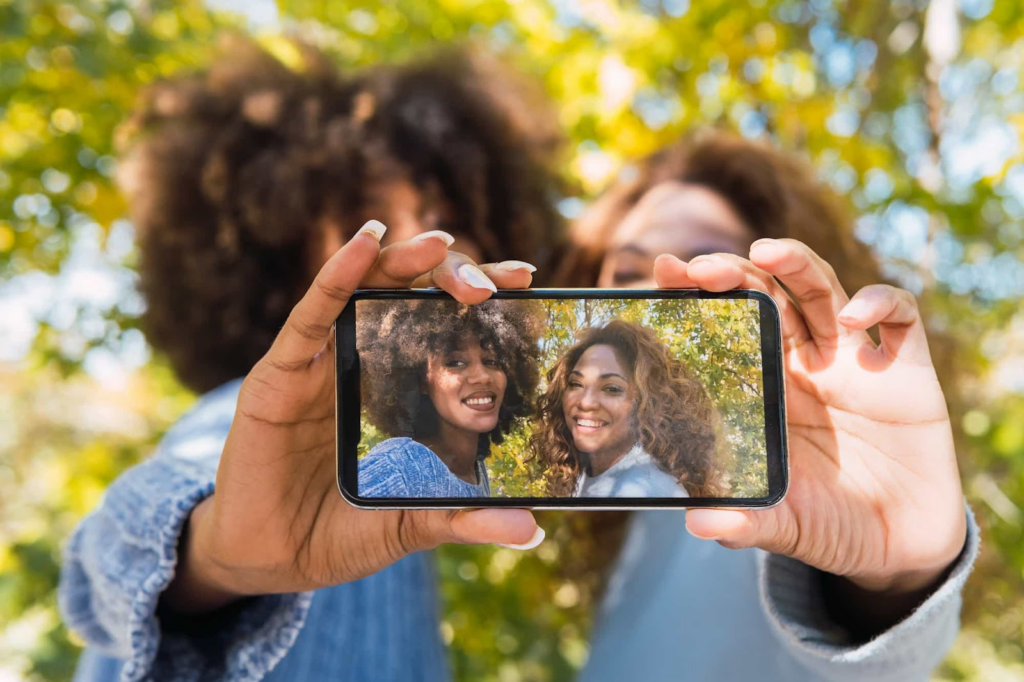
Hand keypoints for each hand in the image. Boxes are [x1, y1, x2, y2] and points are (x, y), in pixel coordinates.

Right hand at [164, 222, 541, 612]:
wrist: (273, 558)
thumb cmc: (342, 530)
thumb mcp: (413, 522)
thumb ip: (466, 517)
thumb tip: (534, 529)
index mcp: (401, 386)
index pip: (447, 323)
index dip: (484, 296)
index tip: (527, 282)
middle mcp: (364, 360)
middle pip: (412, 294)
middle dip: (453, 275)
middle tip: (493, 285)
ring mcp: (322, 362)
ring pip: (364, 288)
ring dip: (401, 259)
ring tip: (438, 242)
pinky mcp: (281, 372)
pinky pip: (311, 314)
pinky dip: (337, 274)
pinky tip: (364, 243)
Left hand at [653, 239, 965, 599]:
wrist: (899, 545)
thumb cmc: (830, 523)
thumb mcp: (783, 524)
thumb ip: (744, 522)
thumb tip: (697, 522)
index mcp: (766, 388)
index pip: (727, 327)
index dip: (697, 297)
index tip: (662, 275)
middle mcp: (805, 364)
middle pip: (768, 296)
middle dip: (736, 273)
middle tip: (702, 269)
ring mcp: (854, 362)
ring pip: (822, 291)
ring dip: (796, 263)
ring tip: (767, 250)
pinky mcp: (907, 370)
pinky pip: (898, 318)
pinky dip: (880, 303)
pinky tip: (853, 318)